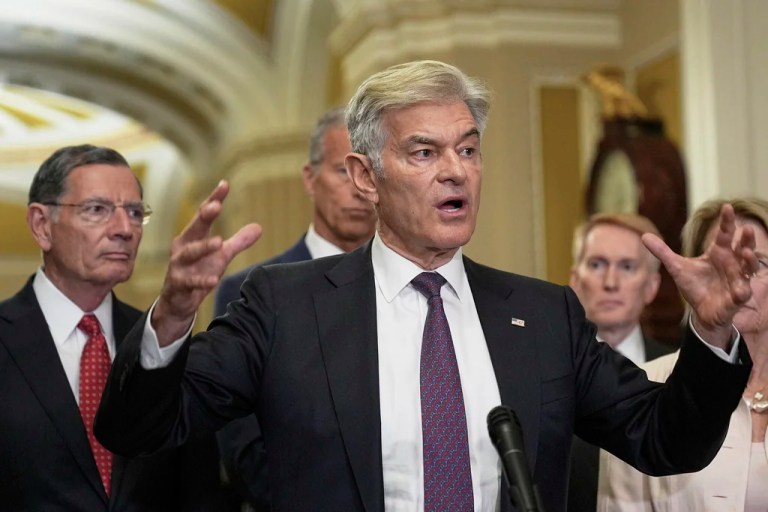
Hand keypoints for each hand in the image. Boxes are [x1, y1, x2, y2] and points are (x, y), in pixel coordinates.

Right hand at [152, 180, 261, 344]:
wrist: (179, 301)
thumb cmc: (198, 271)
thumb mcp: (221, 256)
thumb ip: (238, 242)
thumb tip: (259, 227)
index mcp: (193, 236)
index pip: (204, 214)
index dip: (214, 199)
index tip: (225, 184)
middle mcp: (183, 247)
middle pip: (194, 228)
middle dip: (204, 215)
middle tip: (216, 205)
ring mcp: (178, 265)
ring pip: (190, 253)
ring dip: (204, 247)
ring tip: (219, 242)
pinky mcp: (178, 284)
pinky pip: (190, 281)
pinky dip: (201, 280)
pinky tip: (213, 280)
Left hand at [642, 204, 756, 348]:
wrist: (701, 311)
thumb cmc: (694, 286)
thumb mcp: (676, 267)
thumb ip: (662, 252)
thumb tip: (643, 236)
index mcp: (719, 252)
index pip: (726, 233)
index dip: (727, 221)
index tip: (727, 206)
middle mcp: (732, 263)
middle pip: (743, 246)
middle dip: (747, 239)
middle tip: (747, 228)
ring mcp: (738, 279)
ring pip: (750, 266)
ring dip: (750, 260)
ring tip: (745, 252)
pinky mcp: (738, 296)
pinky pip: (744, 291)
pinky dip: (744, 288)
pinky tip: (742, 288)